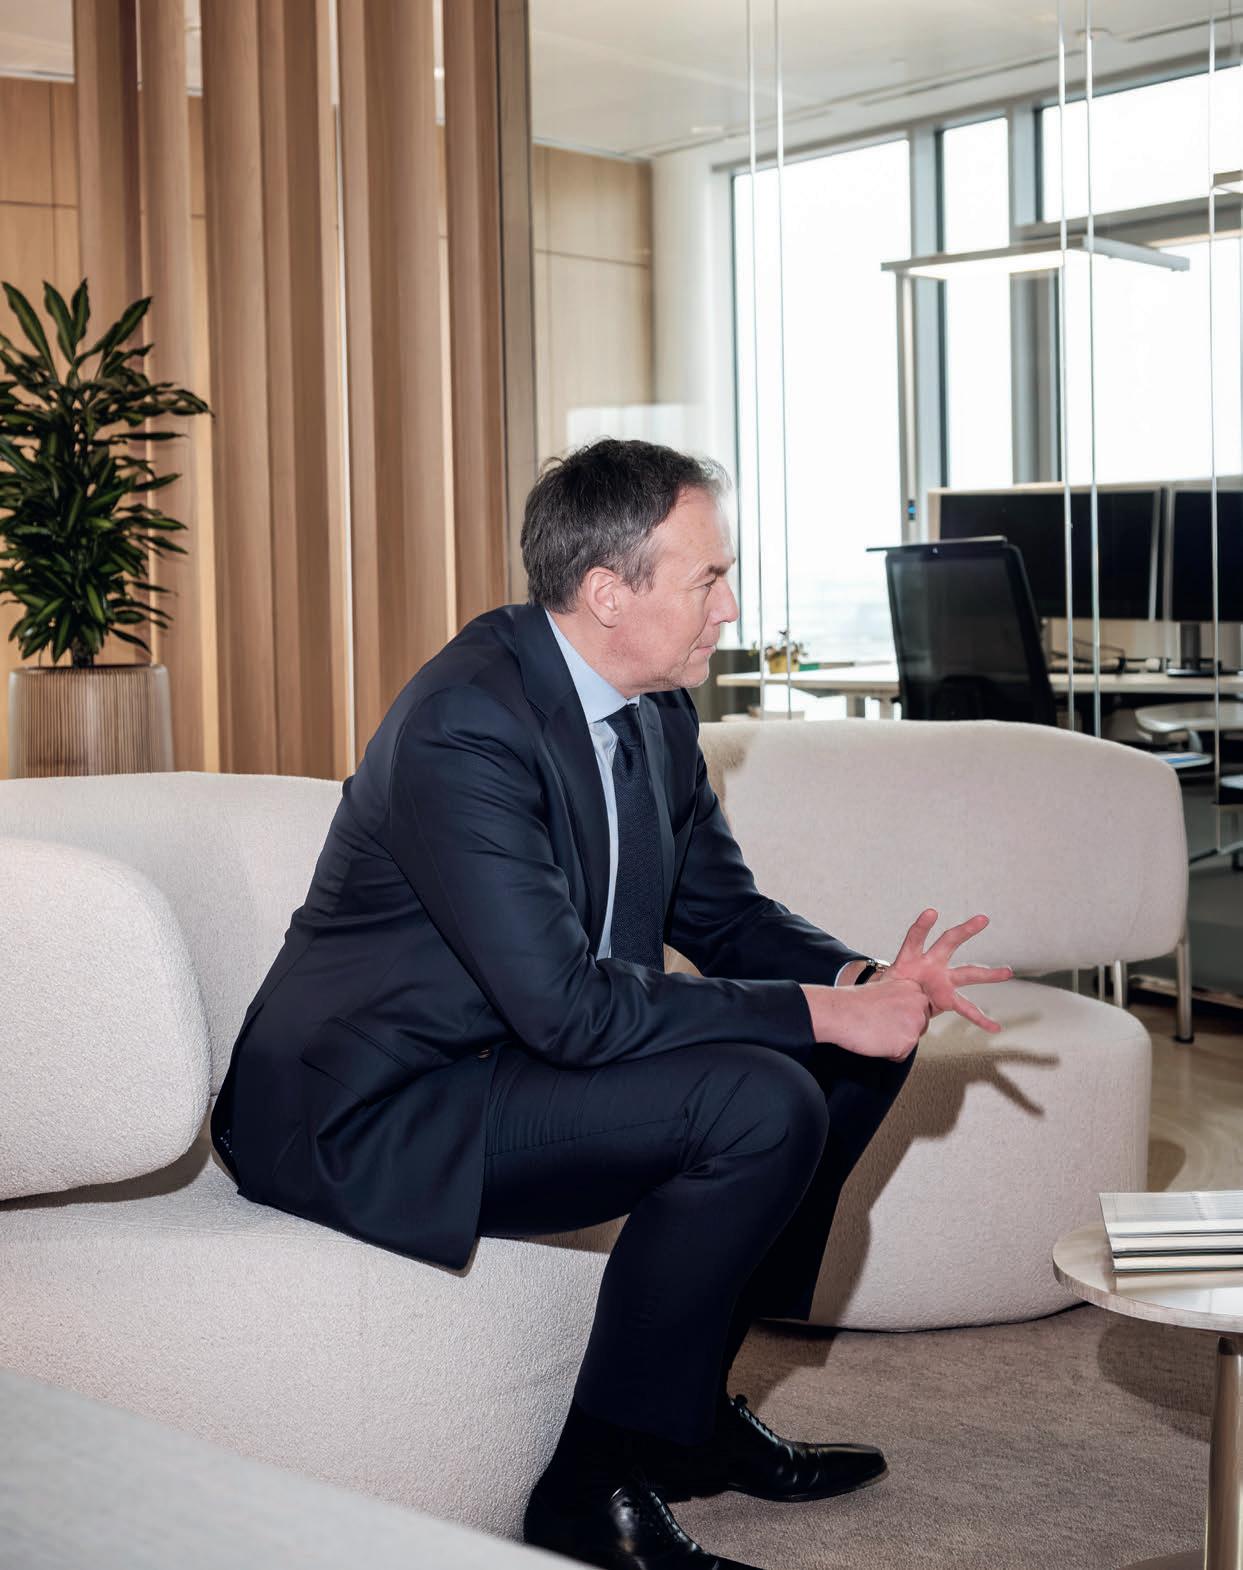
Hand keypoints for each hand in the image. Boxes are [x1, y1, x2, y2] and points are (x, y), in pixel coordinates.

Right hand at [800, 978, 930, 1061]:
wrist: (839, 1012)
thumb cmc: (853, 1002)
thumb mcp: (884, 989)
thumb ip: (901, 999)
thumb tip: (905, 1013)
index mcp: (913, 988)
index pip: (919, 1011)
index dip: (900, 1016)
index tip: (885, 1014)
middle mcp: (919, 1003)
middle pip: (919, 1027)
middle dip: (901, 1030)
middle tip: (880, 1023)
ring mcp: (915, 1023)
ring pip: (911, 1042)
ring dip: (895, 1042)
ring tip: (876, 1030)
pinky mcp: (908, 1042)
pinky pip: (902, 1056)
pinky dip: (889, 1053)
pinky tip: (876, 1039)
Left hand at [885, 909, 1012, 1032]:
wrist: (889, 1003)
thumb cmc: (884, 990)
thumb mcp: (878, 986)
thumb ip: (880, 991)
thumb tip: (867, 1003)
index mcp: (910, 958)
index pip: (915, 938)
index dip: (921, 926)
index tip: (931, 912)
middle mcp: (930, 964)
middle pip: (949, 943)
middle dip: (965, 931)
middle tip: (983, 918)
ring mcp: (941, 980)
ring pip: (967, 972)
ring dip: (988, 973)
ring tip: (1008, 971)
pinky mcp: (945, 999)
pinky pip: (966, 1009)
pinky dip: (980, 1018)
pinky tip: (995, 1027)